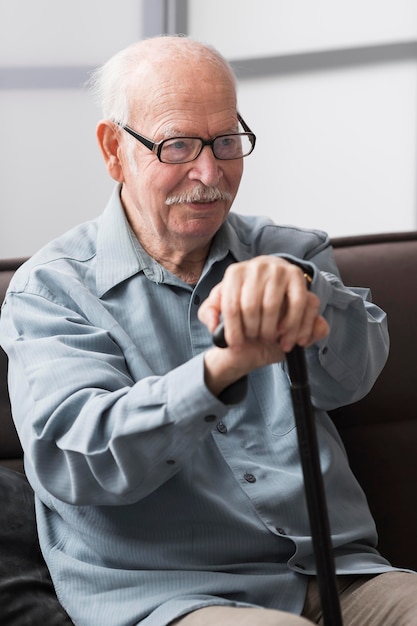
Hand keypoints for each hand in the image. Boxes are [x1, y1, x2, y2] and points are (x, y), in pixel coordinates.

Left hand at [198, 256, 328, 395]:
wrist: (269, 279)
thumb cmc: (244, 296)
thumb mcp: (221, 303)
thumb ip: (209, 313)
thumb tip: (213, 325)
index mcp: (234, 273)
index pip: (231, 306)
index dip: (233, 331)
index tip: (236, 346)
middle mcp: (256, 267)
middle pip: (251, 307)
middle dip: (252, 330)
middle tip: (256, 339)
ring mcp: (278, 270)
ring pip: (273, 306)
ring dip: (271, 330)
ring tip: (270, 339)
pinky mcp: (297, 276)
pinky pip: (298, 303)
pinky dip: (293, 324)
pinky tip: (287, 336)